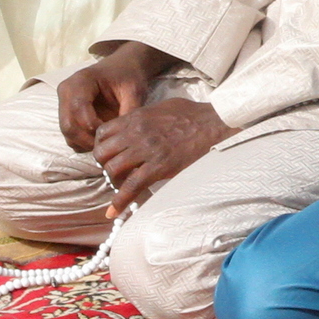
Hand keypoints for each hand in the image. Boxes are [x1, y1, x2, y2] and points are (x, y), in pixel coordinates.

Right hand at [55, 42, 161, 153]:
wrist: (123, 67)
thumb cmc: (129, 76)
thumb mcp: (134, 90)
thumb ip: (129, 111)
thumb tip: (123, 137)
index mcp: (80, 81)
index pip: (78, 109)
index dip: (93, 126)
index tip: (112, 134)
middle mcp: (66, 92)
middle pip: (68, 124)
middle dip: (87, 139)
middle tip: (109, 145)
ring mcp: (63, 103)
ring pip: (67, 132)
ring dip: (85, 143)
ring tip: (107, 142)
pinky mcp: (66, 114)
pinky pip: (69, 135)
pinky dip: (83, 142)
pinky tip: (101, 139)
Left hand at [90, 95, 228, 209]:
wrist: (217, 124)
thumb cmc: (195, 114)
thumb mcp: (164, 107)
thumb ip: (145, 116)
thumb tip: (136, 127)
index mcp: (137, 117)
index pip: (103, 132)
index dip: (102, 145)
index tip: (108, 154)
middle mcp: (136, 133)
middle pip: (103, 153)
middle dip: (105, 164)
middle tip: (115, 171)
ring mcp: (146, 150)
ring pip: (113, 169)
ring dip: (114, 181)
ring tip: (122, 186)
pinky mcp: (158, 167)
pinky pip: (131, 186)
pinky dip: (120, 201)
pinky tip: (113, 212)